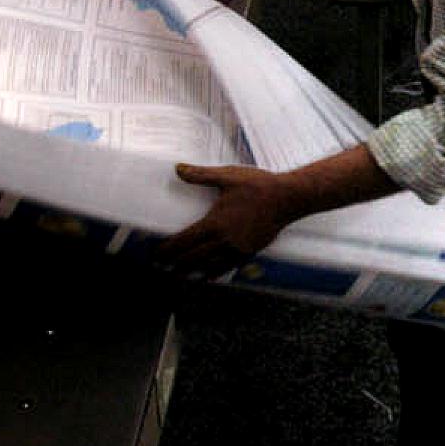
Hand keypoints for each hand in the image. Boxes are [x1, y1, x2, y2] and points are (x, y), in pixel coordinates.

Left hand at [158, 163, 297, 273]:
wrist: (288, 198)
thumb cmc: (258, 186)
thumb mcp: (227, 176)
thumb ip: (201, 175)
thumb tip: (178, 168)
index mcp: (215, 223)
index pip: (185, 241)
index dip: (168, 250)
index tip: (156, 255)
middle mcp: (224, 240)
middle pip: (194, 258)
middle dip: (176, 264)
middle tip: (162, 269)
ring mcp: (237, 248)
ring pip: (209, 266)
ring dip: (193, 272)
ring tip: (180, 277)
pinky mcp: (249, 251)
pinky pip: (228, 267)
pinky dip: (215, 273)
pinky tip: (209, 277)